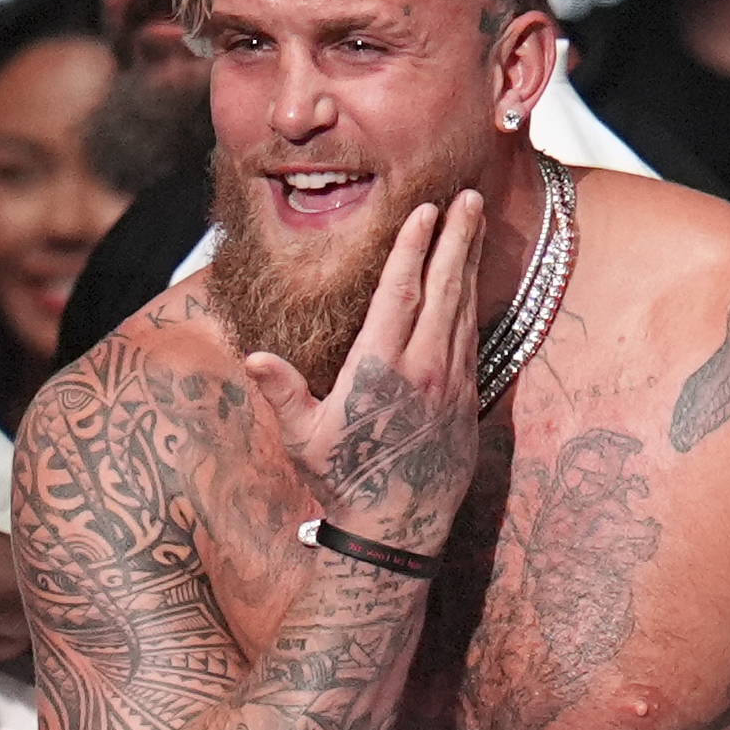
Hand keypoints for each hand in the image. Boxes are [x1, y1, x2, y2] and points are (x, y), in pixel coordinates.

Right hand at [237, 189, 485, 551]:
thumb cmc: (343, 482)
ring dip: (469, 265)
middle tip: (470, 198)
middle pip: (444, 290)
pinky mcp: (469, 402)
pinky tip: (472, 285)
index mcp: (381, 370)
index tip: (426, 212)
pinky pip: (473, 340)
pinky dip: (473, 305)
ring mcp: (452, 385)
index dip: (413, 249)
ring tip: (476, 225)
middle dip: (457, 240)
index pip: (401, 295)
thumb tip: (253, 356)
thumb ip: (283, 393)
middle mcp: (424, 370)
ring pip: (464, 311)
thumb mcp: (304, 439)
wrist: (396, 531)